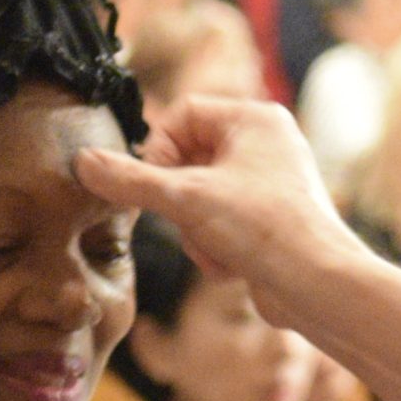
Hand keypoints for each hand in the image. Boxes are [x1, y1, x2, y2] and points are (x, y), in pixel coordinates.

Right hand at [76, 94, 400, 400]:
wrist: (318, 286)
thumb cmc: (266, 229)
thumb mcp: (185, 199)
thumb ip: (130, 181)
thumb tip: (82, 162)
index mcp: (255, 119)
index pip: (183, 114)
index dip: (160, 151)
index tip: (155, 185)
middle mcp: (267, 144)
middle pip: (188, 159)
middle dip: (180, 202)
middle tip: (188, 221)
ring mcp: (270, 184)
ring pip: (199, 199)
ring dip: (196, 231)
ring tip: (219, 248)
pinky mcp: (269, 222)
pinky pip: (220, 225)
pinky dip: (216, 248)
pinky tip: (234, 267)